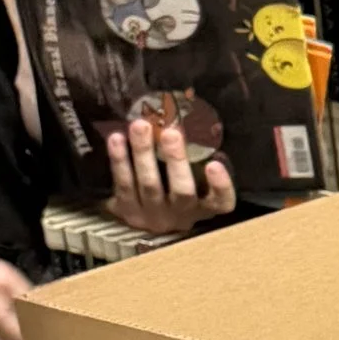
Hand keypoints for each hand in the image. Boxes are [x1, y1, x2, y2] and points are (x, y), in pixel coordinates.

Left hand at [106, 117, 237, 236]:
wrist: (143, 220)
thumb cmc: (176, 191)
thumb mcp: (195, 182)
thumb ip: (199, 158)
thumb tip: (197, 119)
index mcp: (204, 207)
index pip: (222, 202)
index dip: (221, 186)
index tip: (214, 164)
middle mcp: (180, 214)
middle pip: (182, 191)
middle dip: (176, 160)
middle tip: (170, 132)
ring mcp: (153, 214)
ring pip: (149, 184)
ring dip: (144, 153)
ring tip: (140, 126)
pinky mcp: (127, 210)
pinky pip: (123, 184)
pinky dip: (119, 160)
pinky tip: (117, 138)